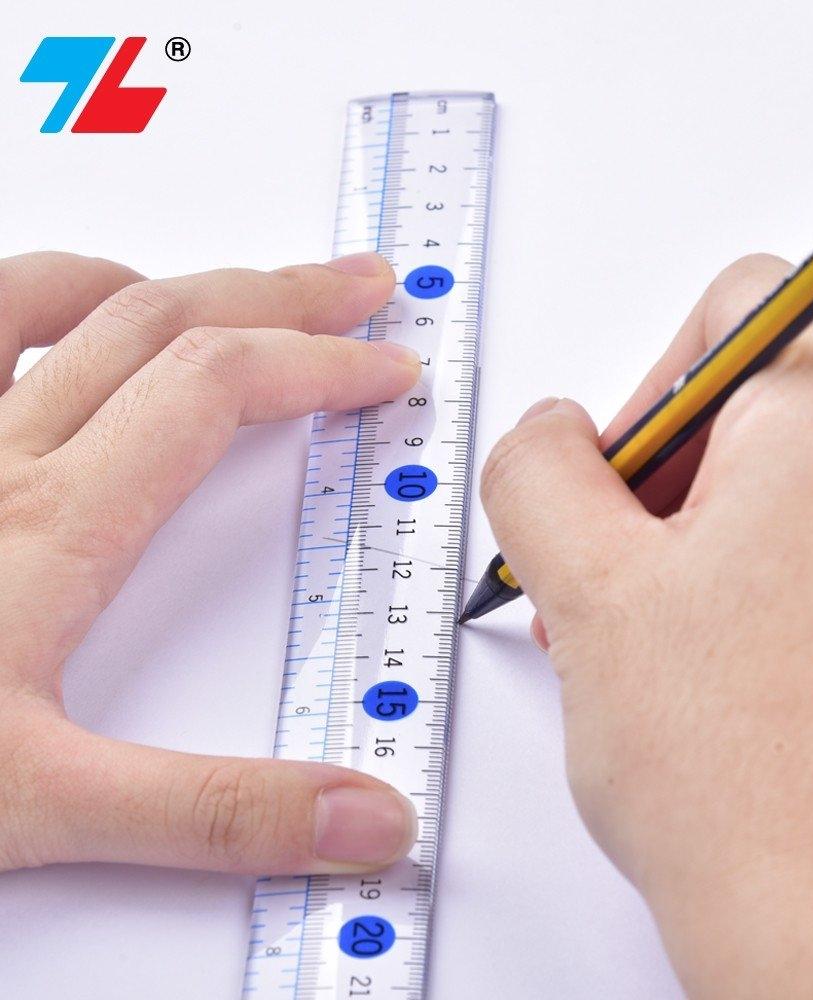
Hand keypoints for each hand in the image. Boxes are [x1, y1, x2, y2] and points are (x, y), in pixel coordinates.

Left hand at [0, 250, 420, 875]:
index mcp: (51, 527)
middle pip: (166, 320)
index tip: (386, 365)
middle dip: (283, 293)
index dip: (319, 362)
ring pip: (56, 298)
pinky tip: (56, 317)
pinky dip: (31, 298)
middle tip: (357, 283)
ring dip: (165, 283)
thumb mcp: (42, 810)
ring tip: (231, 289)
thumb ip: (217, 811)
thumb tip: (362, 817)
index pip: (217, 390)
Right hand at [480, 255, 812, 996]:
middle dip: (669, 482)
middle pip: (767, 405)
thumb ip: (538, 469)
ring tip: (663, 647)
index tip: (619, 477)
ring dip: (713, 546)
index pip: (739, 305)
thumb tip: (552, 432)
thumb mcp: (584, 590)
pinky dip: (779, 589)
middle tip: (618, 579)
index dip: (653, 384)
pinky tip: (731, 678)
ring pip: (803, 489)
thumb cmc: (744, 781)